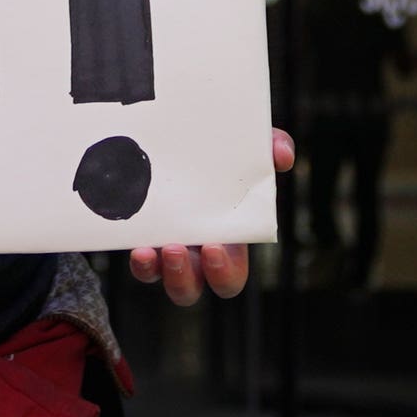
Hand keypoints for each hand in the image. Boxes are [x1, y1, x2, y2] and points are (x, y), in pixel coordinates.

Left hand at [127, 128, 293, 304]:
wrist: (176, 128)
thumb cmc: (221, 147)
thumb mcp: (249, 144)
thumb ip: (272, 145)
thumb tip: (282, 157)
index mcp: (224, 240)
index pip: (229, 275)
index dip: (222, 272)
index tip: (213, 246)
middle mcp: (192, 250)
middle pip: (190, 289)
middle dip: (183, 278)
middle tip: (175, 248)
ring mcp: (161, 243)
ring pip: (156, 277)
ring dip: (153, 270)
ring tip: (148, 249)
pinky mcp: (137, 231)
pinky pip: (134, 255)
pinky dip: (135, 256)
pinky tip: (134, 241)